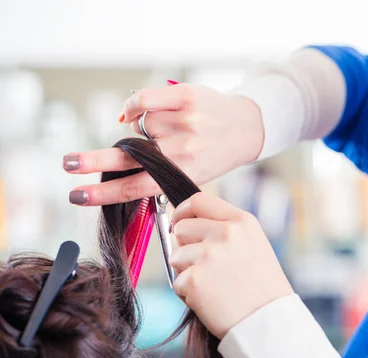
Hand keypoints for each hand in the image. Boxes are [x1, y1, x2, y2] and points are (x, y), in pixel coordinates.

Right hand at [63, 83, 264, 205]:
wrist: (247, 128)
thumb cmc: (214, 152)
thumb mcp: (192, 174)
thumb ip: (158, 175)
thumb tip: (119, 167)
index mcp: (182, 175)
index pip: (135, 187)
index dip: (103, 193)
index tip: (77, 196)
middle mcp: (182, 151)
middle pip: (128, 158)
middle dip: (93, 161)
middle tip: (68, 164)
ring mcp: (183, 124)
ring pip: (137, 126)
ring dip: (140, 128)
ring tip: (165, 128)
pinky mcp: (185, 98)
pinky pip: (143, 99)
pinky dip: (132, 105)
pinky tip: (133, 111)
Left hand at [170, 192, 292, 338]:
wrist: (268, 322)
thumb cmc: (262, 288)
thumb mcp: (253, 245)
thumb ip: (225, 230)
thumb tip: (183, 224)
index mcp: (242, 221)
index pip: (199, 200)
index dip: (183, 211)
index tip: (179, 222)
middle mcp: (226, 233)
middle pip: (181, 227)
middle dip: (183, 246)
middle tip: (203, 266)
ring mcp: (209, 255)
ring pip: (175, 256)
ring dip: (186, 272)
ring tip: (213, 286)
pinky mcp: (195, 279)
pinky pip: (177, 282)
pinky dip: (188, 294)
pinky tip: (211, 300)